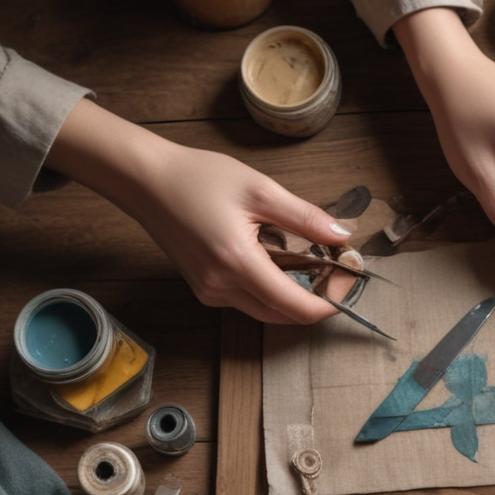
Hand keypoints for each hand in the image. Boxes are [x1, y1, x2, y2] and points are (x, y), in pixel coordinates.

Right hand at [47, 99, 347, 324]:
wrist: (146, 181)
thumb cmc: (198, 178)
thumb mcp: (259, 190)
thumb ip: (304, 217)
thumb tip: (342, 236)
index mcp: (237, 263)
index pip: (294, 306)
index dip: (327, 303)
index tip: (348, 284)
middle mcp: (222, 288)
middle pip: (283, 316)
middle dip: (315, 301)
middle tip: (337, 273)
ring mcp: (210, 293)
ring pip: (266, 311)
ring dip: (293, 296)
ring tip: (313, 265)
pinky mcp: (204, 289)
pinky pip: (248, 301)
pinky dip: (270, 289)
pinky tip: (279, 261)